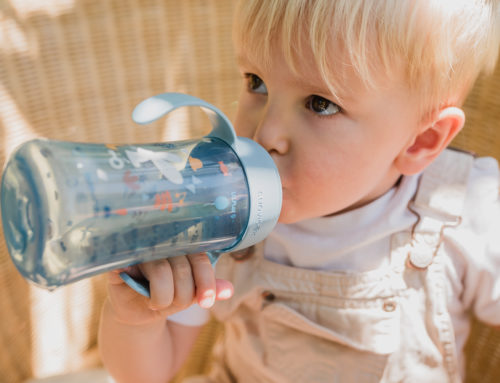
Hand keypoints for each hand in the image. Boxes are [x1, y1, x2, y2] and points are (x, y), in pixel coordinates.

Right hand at [105, 253, 232, 325]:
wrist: (138, 311)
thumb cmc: (167, 295)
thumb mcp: (190, 294)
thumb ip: (207, 289)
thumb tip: (229, 290)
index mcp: (182, 246)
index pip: (199, 258)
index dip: (206, 281)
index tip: (206, 302)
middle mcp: (161, 243)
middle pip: (182, 267)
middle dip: (183, 295)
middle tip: (176, 305)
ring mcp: (140, 251)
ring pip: (162, 272)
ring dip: (165, 298)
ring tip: (160, 304)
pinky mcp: (120, 263)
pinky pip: (138, 275)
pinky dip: (150, 294)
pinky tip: (151, 302)